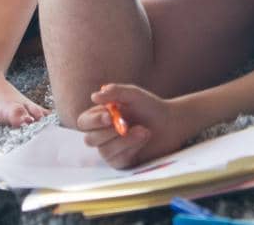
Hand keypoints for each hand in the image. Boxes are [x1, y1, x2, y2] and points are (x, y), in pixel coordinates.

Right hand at [79, 83, 198, 168]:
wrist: (170, 123)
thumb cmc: (149, 107)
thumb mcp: (134, 95)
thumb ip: (115, 92)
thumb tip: (94, 96)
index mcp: (100, 117)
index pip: (84, 122)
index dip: (93, 121)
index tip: (109, 116)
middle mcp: (101, 135)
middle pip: (90, 140)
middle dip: (108, 133)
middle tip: (126, 125)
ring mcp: (110, 150)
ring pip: (105, 151)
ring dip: (125, 140)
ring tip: (144, 130)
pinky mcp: (121, 161)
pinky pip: (118, 160)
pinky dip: (132, 148)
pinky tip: (143, 139)